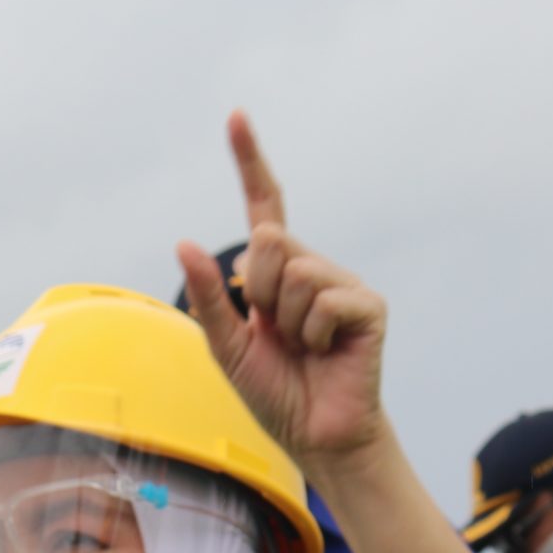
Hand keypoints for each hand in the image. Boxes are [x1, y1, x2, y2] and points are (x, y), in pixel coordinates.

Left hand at [178, 111, 388, 473]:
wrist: (317, 435)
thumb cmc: (275, 392)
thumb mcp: (227, 346)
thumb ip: (208, 298)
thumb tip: (185, 243)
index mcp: (276, 274)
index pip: (263, 208)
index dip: (250, 163)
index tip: (236, 116)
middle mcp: (311, 267)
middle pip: (267, 239)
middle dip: (258, 291)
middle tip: (275, 332)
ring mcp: (342, 283)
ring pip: (294, 270)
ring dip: (286, 320)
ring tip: (303, 348)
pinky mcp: (367, 304)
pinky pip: (324, 298)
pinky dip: (314, 333)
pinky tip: (328, 352)